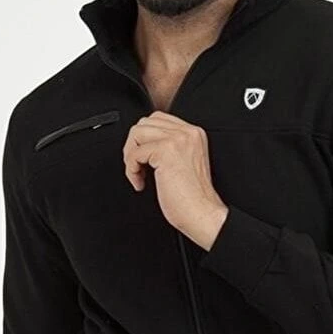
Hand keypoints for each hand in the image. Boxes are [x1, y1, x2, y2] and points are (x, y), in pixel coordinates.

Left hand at [123, 111, 227, 249]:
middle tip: (137, 167)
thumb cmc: (193, 199)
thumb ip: (169, 148)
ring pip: (137, 133)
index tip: (144, 159)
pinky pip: (134, 153)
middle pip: (144, 123)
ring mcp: (177, 139)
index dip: (144, 139)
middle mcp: (187, 132)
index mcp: (193, 134)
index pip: (158, 119)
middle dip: (134, 146)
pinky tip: (141, 183)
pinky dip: (131, 171)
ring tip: (138, 174)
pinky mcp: (166, 151)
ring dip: (130, 156)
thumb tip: (143, 144)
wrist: (202, 214)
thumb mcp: (183, 163)